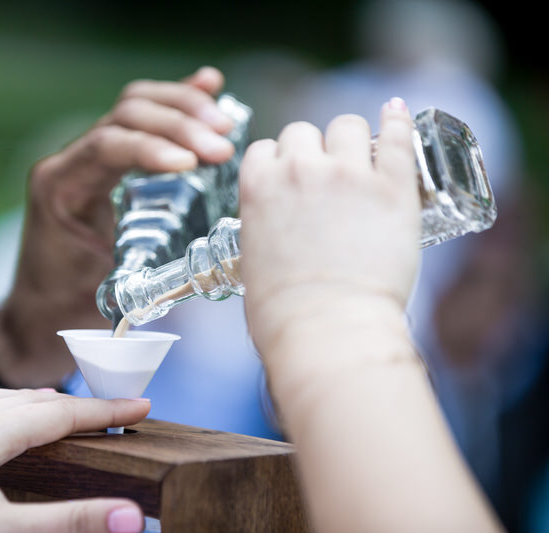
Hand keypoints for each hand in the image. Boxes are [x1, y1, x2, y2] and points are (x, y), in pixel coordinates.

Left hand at [0, 67, 235, 387]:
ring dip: (184, 110)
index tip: (193, 163)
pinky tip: (210, 84)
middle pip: (126, 115)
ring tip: (225, 124)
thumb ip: (147, 265)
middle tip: (222, 146)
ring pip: (136, 108)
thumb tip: (211, 255)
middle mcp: (71, 162)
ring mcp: (90, 157)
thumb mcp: (104, 288)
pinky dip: (178, 104)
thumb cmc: (67, 306)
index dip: (152, 148)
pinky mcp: (111, 162)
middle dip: (178, 124)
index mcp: (59, 186)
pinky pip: (143, 121)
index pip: (106, 146)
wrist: (40, 317)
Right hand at [239, 98, 419, 361]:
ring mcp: (347, 174)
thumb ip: (264, 230)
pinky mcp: (392, 188)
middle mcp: (298, 169)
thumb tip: (279, 232)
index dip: (279, 162)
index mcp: (258, 187)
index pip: (265, 149)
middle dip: (312, 150)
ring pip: (347, 125)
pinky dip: (397, 121)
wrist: (325, 329)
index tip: (290, 178)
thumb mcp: (252, 261)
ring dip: (350, 140)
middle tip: (326, 176)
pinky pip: (396, 136)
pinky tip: (397, 113)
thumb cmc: (283, 312)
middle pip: (302, 130)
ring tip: (361, 160)